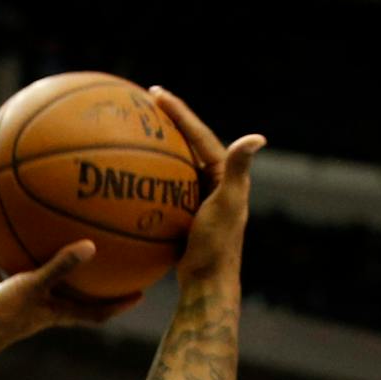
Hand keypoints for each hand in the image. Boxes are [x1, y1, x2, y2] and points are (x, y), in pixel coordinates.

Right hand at [0, 240, 140, 341]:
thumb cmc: (5, 315)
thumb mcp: (34, 286)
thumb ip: (60, 266)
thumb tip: (91, 246)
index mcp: (57, 312)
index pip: (96, 313)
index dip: (118, 305)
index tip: (140, 295)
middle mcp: (42, 306)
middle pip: (71, 294)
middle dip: (87, 280)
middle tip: (105, 259)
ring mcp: (18, 299)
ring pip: (34, 276)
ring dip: (41, 260)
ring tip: (49, 234)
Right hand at [148, 87, 264, 286]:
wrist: (206, 285)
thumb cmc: (217, 247)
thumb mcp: (228, 204)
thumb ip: (238, 169)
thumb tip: (257, 138)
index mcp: (224, 176)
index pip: (199, 134)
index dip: (179, 112)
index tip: (156, 94)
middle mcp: (214, 184)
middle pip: (187, 143)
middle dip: (167, 121)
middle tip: (145, 101)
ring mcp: (198, 201)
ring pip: (173, 165)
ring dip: (155, 148)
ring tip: (133, 131)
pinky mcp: (184, 216)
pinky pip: (161, 190)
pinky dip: (145, 180)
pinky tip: (123, 178)